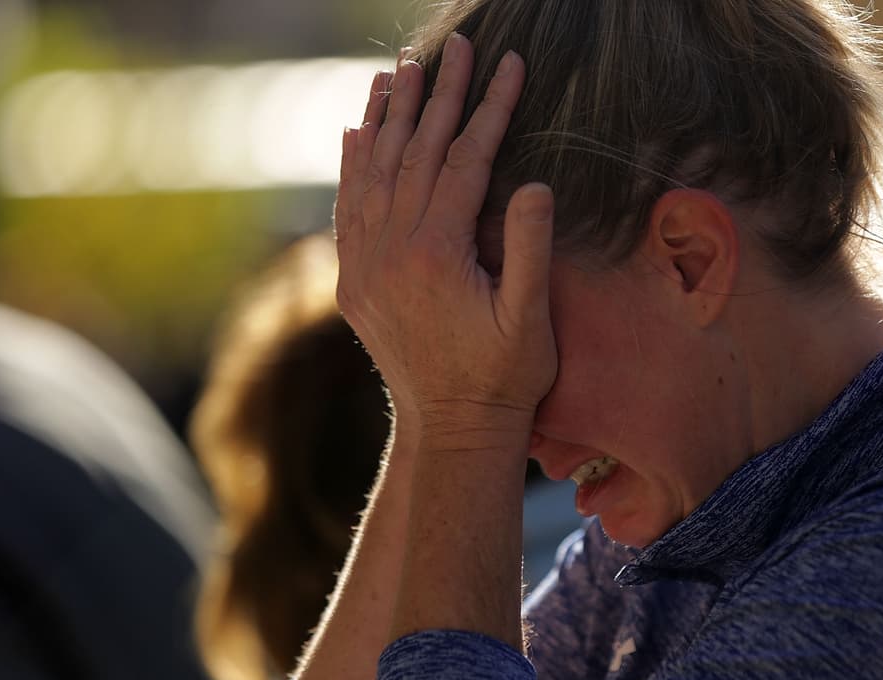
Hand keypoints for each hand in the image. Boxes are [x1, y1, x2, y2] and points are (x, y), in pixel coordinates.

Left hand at [334, 37, 556, 448]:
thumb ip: (529, 249)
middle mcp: (389, 252)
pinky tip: (358, 131)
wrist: (451, 430)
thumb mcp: (530, 320)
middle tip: (455, 47)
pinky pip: (349, 208)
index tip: (509, 63)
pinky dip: (353, 165)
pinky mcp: (353, 282)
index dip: (490, 108)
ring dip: (388, 117)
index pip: (464, 159)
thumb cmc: (504, 379)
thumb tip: (534, 184)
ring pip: (373, 172)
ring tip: (401, 69)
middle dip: (438, 95)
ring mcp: (364, 266)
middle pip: (414, 153)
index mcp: (435, 254)